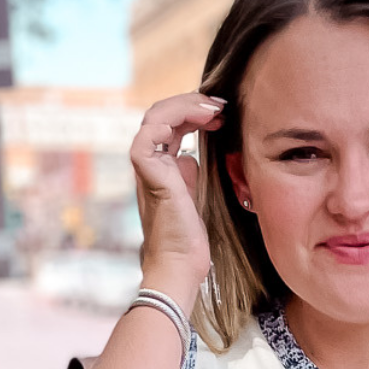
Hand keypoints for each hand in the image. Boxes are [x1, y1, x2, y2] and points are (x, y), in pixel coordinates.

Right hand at [129, 92, 226, 305]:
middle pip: (162, 114)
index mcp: (162, 166)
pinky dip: (166, 123)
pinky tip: (194, 123)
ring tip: (213, 109)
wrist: (180, 264)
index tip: (221, 112)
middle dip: (192, 103)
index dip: (194, 111)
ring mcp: (147, 169)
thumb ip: (191, 174)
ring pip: (155, 118)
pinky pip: (146, 138)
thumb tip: (193, 155)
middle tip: (220, 104)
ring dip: (185, 107)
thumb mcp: (196, 196)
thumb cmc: (190, 239)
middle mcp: (151, 163)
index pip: (172, 123)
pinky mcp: (148, 176)